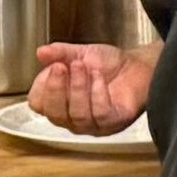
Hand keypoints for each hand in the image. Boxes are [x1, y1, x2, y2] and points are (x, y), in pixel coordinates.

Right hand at [27, 40, 151, 135]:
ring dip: (78, 88)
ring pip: (78, 116)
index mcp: (60, 102)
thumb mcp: (80, 53)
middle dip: (56, 89)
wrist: (137, 65)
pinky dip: (97, 93)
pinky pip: (100, 114)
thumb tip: (41, 52)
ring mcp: (94, 124)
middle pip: (56, 115)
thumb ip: (59, 53)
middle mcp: (73, 118)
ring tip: (84, 67)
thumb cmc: (108, 65)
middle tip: (62, 67)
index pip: (39, 105)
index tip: (52, 66)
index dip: (42, 88)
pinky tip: (99, 77)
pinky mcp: (114, 123)